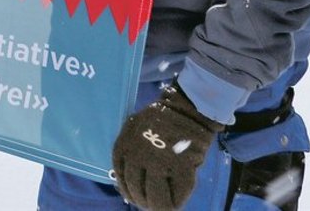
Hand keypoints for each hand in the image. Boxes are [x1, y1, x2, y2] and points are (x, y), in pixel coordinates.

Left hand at [112, 85, 222, 209]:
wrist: (187, 109)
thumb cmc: (162, 119)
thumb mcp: (135, 130)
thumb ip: (130, 151)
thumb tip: (127, 181)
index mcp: (124, 146)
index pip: (121, 178)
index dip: (127, 190)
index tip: (133, 196)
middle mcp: (138, 157)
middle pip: (136, 191)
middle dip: (142, 201)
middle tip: (149, 204)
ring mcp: (159, 164)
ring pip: (155, 199)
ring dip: (158, 205)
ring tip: (162, 205)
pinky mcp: (180, 169)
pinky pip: (176, 196)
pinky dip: (176, 202)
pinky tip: (175, 201)